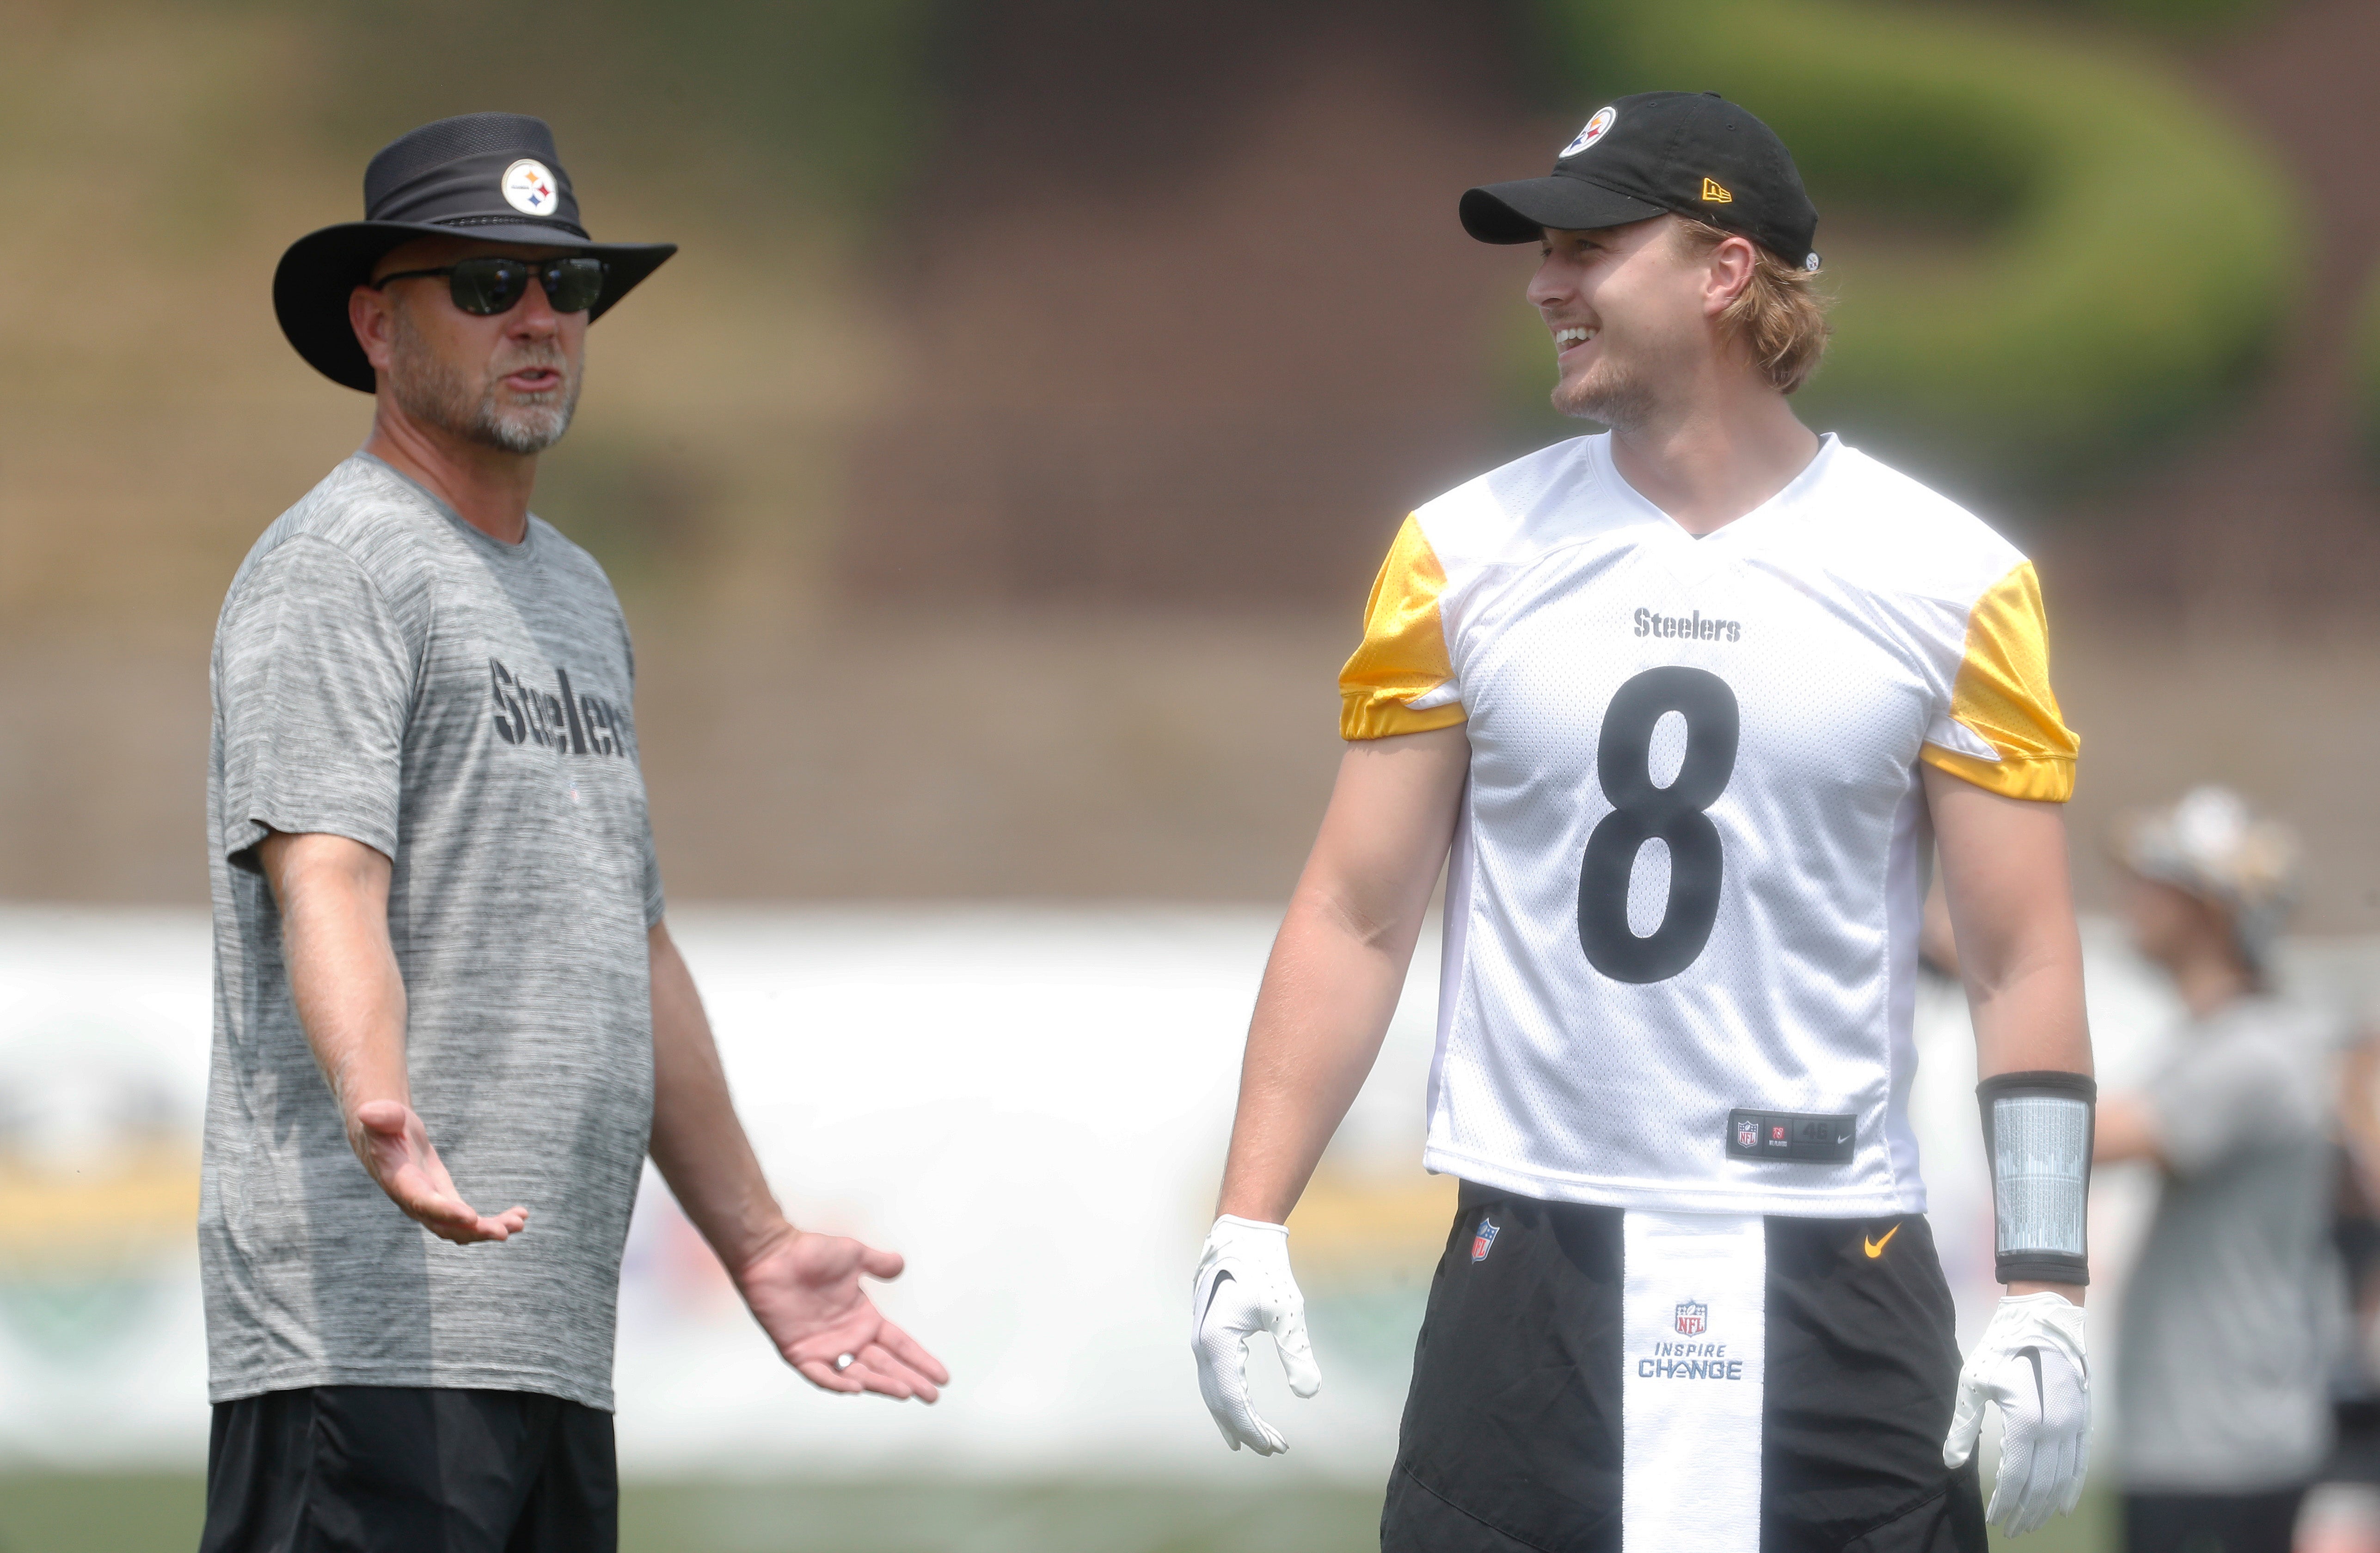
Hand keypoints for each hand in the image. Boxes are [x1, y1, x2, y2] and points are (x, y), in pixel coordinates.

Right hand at [349, 1099, 527, 1244]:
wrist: (384, 1139)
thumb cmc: (384, 1125)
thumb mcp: (382, 1117)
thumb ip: (380, 1117)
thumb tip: (368, 1112)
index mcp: (401, 1183)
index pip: (423, 1202)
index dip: (446, 1211)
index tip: (471, 1217)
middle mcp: (415, 1203)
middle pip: (445, 1226)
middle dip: (474, 1231)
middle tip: (505, 1232)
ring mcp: (432, 1207)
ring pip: (461, 1229)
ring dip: (490, 1230)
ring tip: (519, 1223)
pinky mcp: (446, 1202)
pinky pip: (470, 1222)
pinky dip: (494, 1221)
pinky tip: (521, 1215)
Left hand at [733, 1230, 948, 1401]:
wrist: (773, 1255)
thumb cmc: (810, 1252)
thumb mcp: (854, 1254)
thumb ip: (878, 1263)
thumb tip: (899, 1265)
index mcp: (863, 1318)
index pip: (899, 1344)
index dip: (920, 1359)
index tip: (942, 1375)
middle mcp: (848, 1338)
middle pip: (885, 1364)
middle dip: (909, 1379)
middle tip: (932, 1396)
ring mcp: (825, 1348)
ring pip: (860, 1373)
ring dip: (882, 1384)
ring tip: (906, 1392)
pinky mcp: (800, 1352)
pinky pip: (821, 1374)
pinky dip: (837, 1382)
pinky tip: (857, 1388)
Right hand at [1191, 1216, 1321, 1453]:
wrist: (1242, 1236)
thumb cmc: (1265, 1270)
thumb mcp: (1286, 1311)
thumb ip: (1296, 1352)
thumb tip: (1309, 1393)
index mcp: (1217, 1342)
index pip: (1232, 1399)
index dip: (1252, 1427)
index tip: (1275, 1447)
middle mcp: (1202, 1346)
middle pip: (1220, 1401)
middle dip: (1245, 1428)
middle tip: (1274, 1449)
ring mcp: (1201, 1341)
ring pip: (1214, 1391)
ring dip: (1235, 1417)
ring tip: (1257, 1440)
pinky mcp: (1208, 1335)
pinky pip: (1215, 1377)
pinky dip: (1228, 1398)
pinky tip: (1242, 1407)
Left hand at [1944, 1292, 2089, 1536]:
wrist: (2043, 1320)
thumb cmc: (2001, 1349)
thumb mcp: (1974, 1383)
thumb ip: (1964, 1426)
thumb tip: (1951, 1462)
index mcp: (2025, 1422)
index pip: (2016, 1476)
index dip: (2006, 1501)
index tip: (1995, 1519)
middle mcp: (2055, 1430)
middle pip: (2041, 1484)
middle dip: (2026, 1510)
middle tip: (2012, 1529)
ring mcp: (2074, 1426)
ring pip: (2062, 1478)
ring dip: (2047, 1505)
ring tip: (2032, 1522)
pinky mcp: (2084, 1419)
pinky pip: (2081, 1462)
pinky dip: (2072, 1487)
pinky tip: (2063, 1506)